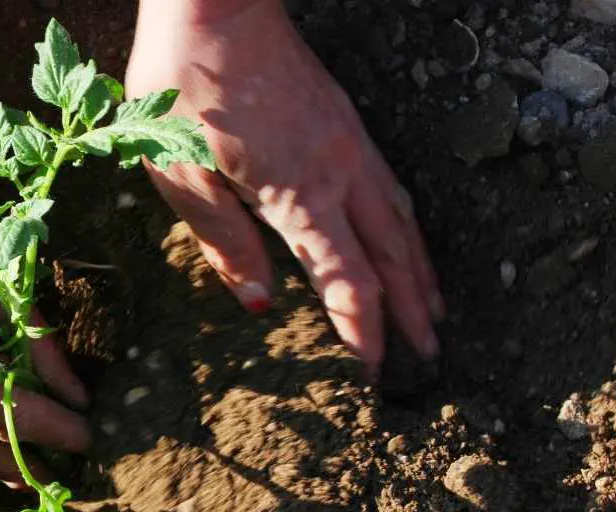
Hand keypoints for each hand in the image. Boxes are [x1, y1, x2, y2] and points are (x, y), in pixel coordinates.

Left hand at [127, 0, 443, 375]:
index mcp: (296, 194)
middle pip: (389, 256)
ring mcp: (348, 144)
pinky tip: (406, 240)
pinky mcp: (344, 123)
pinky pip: (390, 187)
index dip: (363, 330)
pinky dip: (407, 226)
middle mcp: (337, 172)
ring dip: (419, 271)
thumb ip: (223, 239)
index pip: (346, 279)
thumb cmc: (183, 87)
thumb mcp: (181, 174)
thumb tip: (259, 303)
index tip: (372, 372)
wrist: (213, 6)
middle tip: (429, 357)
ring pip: (400, 220)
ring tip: (435, 311)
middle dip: (409, 311)